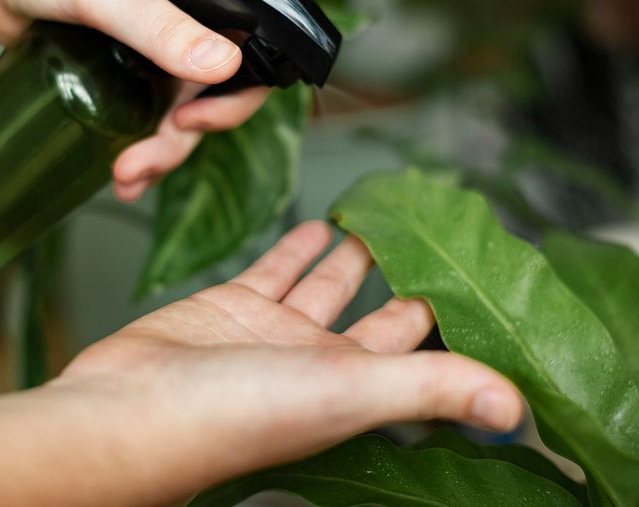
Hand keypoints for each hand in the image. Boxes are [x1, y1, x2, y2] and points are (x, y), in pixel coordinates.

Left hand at [0, 0, 268, 200]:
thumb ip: (162, 27)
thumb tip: (225, 63)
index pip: (247, 50)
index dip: (232, 97)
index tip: (193, 121)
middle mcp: (181, 23)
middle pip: (208, 97)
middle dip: (181, 138)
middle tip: (143, 161)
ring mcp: (149, 52)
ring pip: (175, 115)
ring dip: (159, 152)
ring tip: (125, 176)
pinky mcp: (118, 74)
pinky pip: (142, 119)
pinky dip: (136, 149)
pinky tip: (118, 173)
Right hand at [0, 222, 521, 506]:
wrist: (123, 412)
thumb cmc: (226, 418)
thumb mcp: (344, 393)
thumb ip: (429, 389)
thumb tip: (515, 408)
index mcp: (353, 388)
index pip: (424, 353)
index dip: (457, 322)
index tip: (488, 285)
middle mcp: (318, 363)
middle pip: (381, 315)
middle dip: (412, 279)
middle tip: (446, 237)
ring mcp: (273, 334)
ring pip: (329, 285)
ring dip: (359, 253)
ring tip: (391, 220)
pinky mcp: (230, 306)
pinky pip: (276, 268)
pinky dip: (301, 246)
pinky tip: (323, 223)